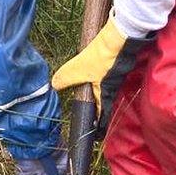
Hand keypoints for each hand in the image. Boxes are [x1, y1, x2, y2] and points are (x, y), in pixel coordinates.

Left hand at [52, 17, 149, 135]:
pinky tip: (90, 72)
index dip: (98, 128)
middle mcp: (111, 89)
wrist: (120, 37)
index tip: (93, 137)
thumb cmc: (103, 57)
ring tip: (85, 93)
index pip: (102, 117)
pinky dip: (96, 78)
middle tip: (86, 116)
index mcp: (105, 95)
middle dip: (94, 111)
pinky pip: (104, 76)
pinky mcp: (113, 65)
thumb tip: (54, 85)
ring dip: (95, 93)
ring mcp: (114, 77)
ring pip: (103, 90)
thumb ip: (66, 77)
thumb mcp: (79, 69)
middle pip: (102, 104)